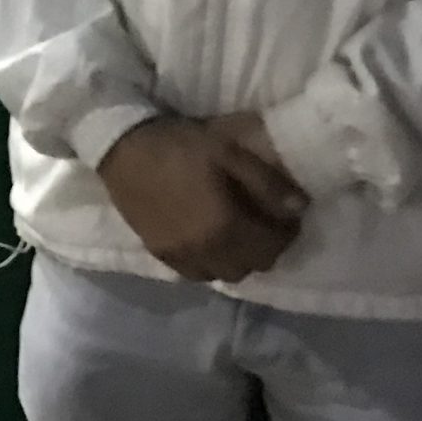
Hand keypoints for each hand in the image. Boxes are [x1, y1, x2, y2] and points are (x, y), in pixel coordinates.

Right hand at [97, 115, 307, 283]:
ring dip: (237, 260)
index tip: (287, 216)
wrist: (121, 148)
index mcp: (225, 226)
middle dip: (265, 248)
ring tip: (237, 235)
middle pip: (251, 267)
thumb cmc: (179, 145)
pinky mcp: (158, 253)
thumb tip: (299, 207)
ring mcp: (179, 255)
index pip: (272, 246)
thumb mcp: (228, 152)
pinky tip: (208, 241)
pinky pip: (195, 273)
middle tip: (265, 224)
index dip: (286, 232)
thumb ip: (267, 182)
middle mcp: (204, 250)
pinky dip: (210, 263)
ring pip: (223, 275)